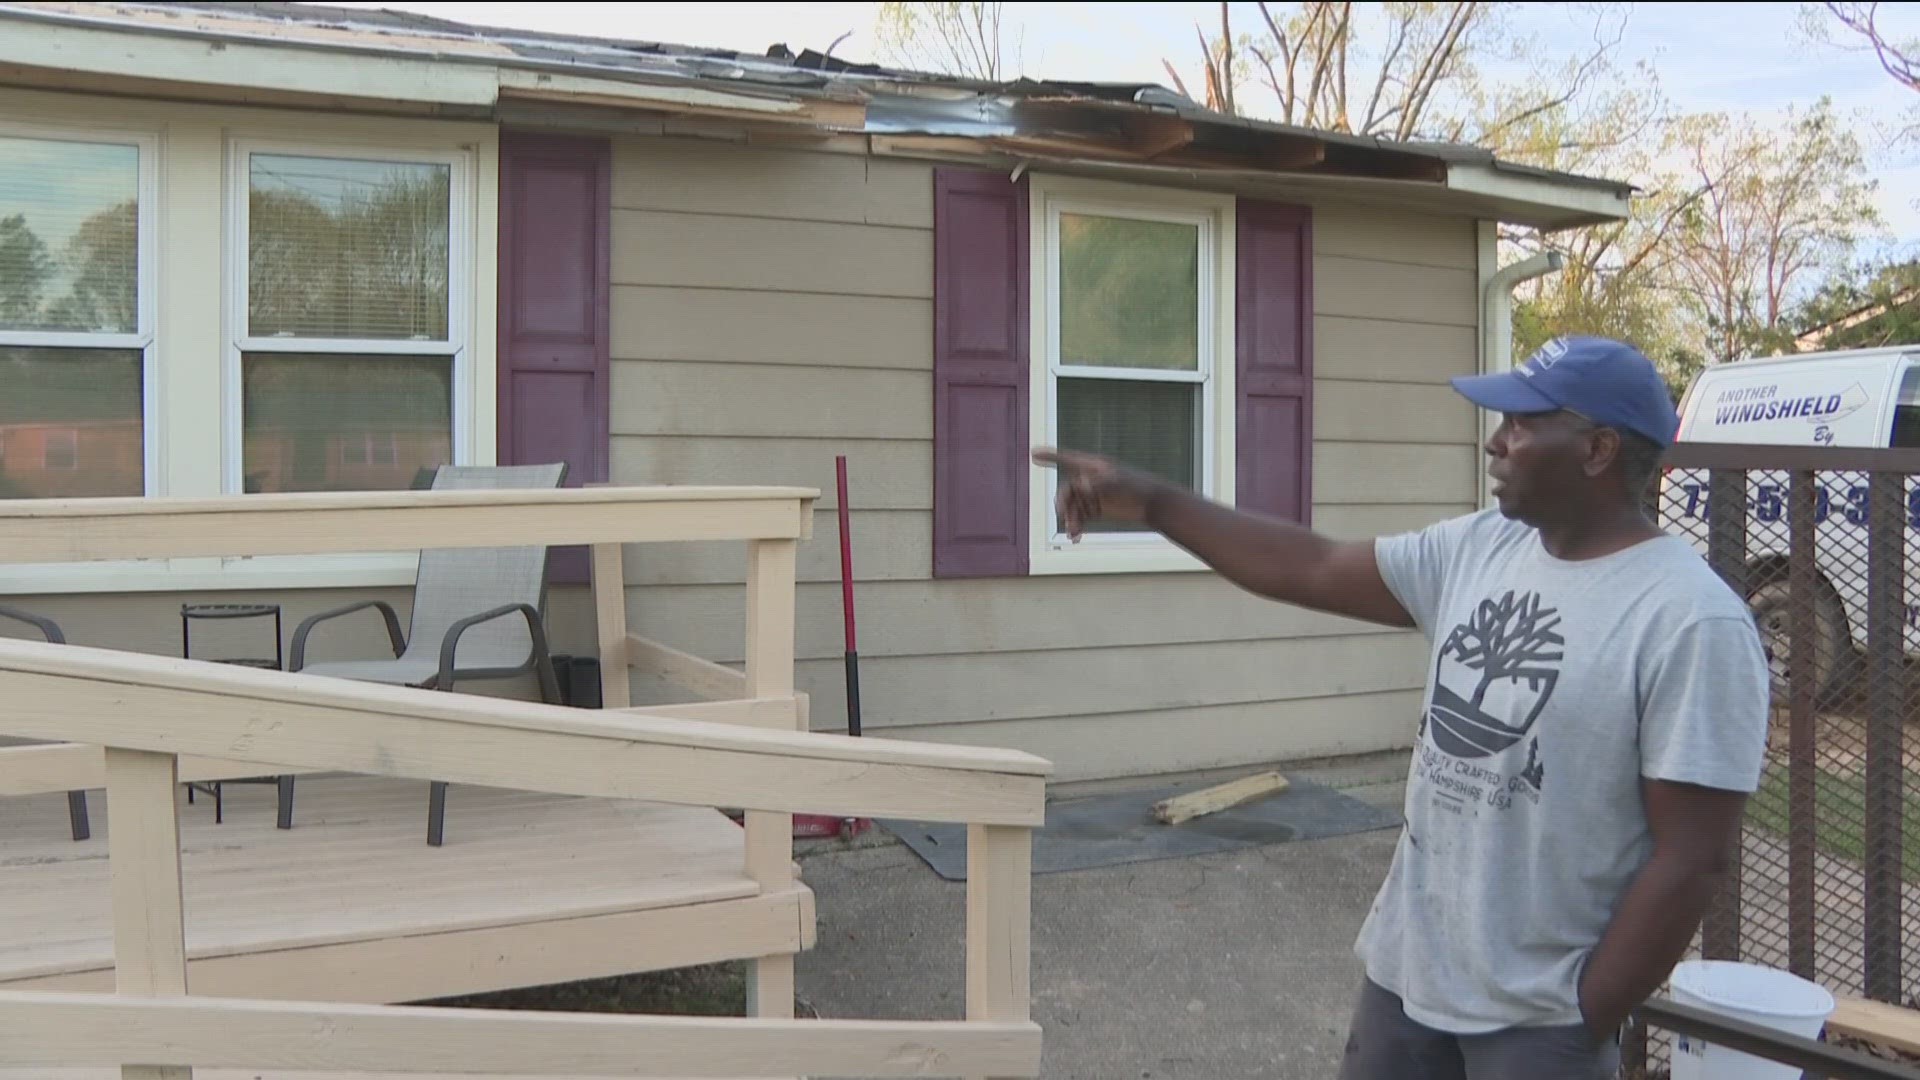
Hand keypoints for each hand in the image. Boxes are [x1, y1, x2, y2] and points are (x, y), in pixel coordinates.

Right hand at [1031, 447, 1165, 540]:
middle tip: (1065, 517)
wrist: (1152, 503)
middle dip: (1064, 504)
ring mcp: (1090, 496)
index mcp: (1092, 467)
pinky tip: (1075, 537)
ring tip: (1074, 532)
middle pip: (1066, 491)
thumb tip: (1081, 485)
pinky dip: (1075, 527)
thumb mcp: (1117, 482)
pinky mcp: (1095, 511)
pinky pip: (1078, 519)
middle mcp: (1087, 480)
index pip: (1067, 459)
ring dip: (1070, 520)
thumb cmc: (1137, 486)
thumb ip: (1098, 482)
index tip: (1033, 453)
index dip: (1049, 456)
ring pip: (1071, 508)